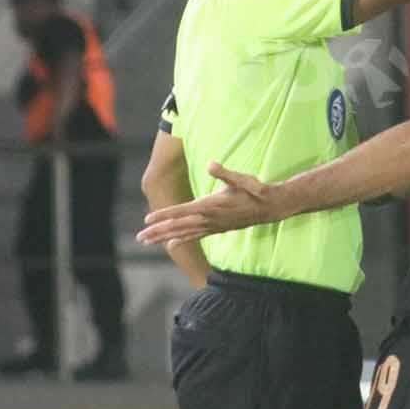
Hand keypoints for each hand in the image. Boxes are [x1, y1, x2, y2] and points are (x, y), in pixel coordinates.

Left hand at [138, 162, 283, 244]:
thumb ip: (224, 173)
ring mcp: (212, 226)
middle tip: (139, 237)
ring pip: (183, 234)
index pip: (181, 212)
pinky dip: (181, 240)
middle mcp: (208, 219)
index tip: (147, 220)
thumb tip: (211, 163)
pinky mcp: (216, 229)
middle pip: (177, 227)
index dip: (163, 215)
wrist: (270, 208)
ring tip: (147, 242)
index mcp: (209, 206)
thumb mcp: (240, 178)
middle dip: (157, 232)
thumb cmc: (254, 190)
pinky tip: (170, 245)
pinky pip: (194, 237)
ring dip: (164, 238)